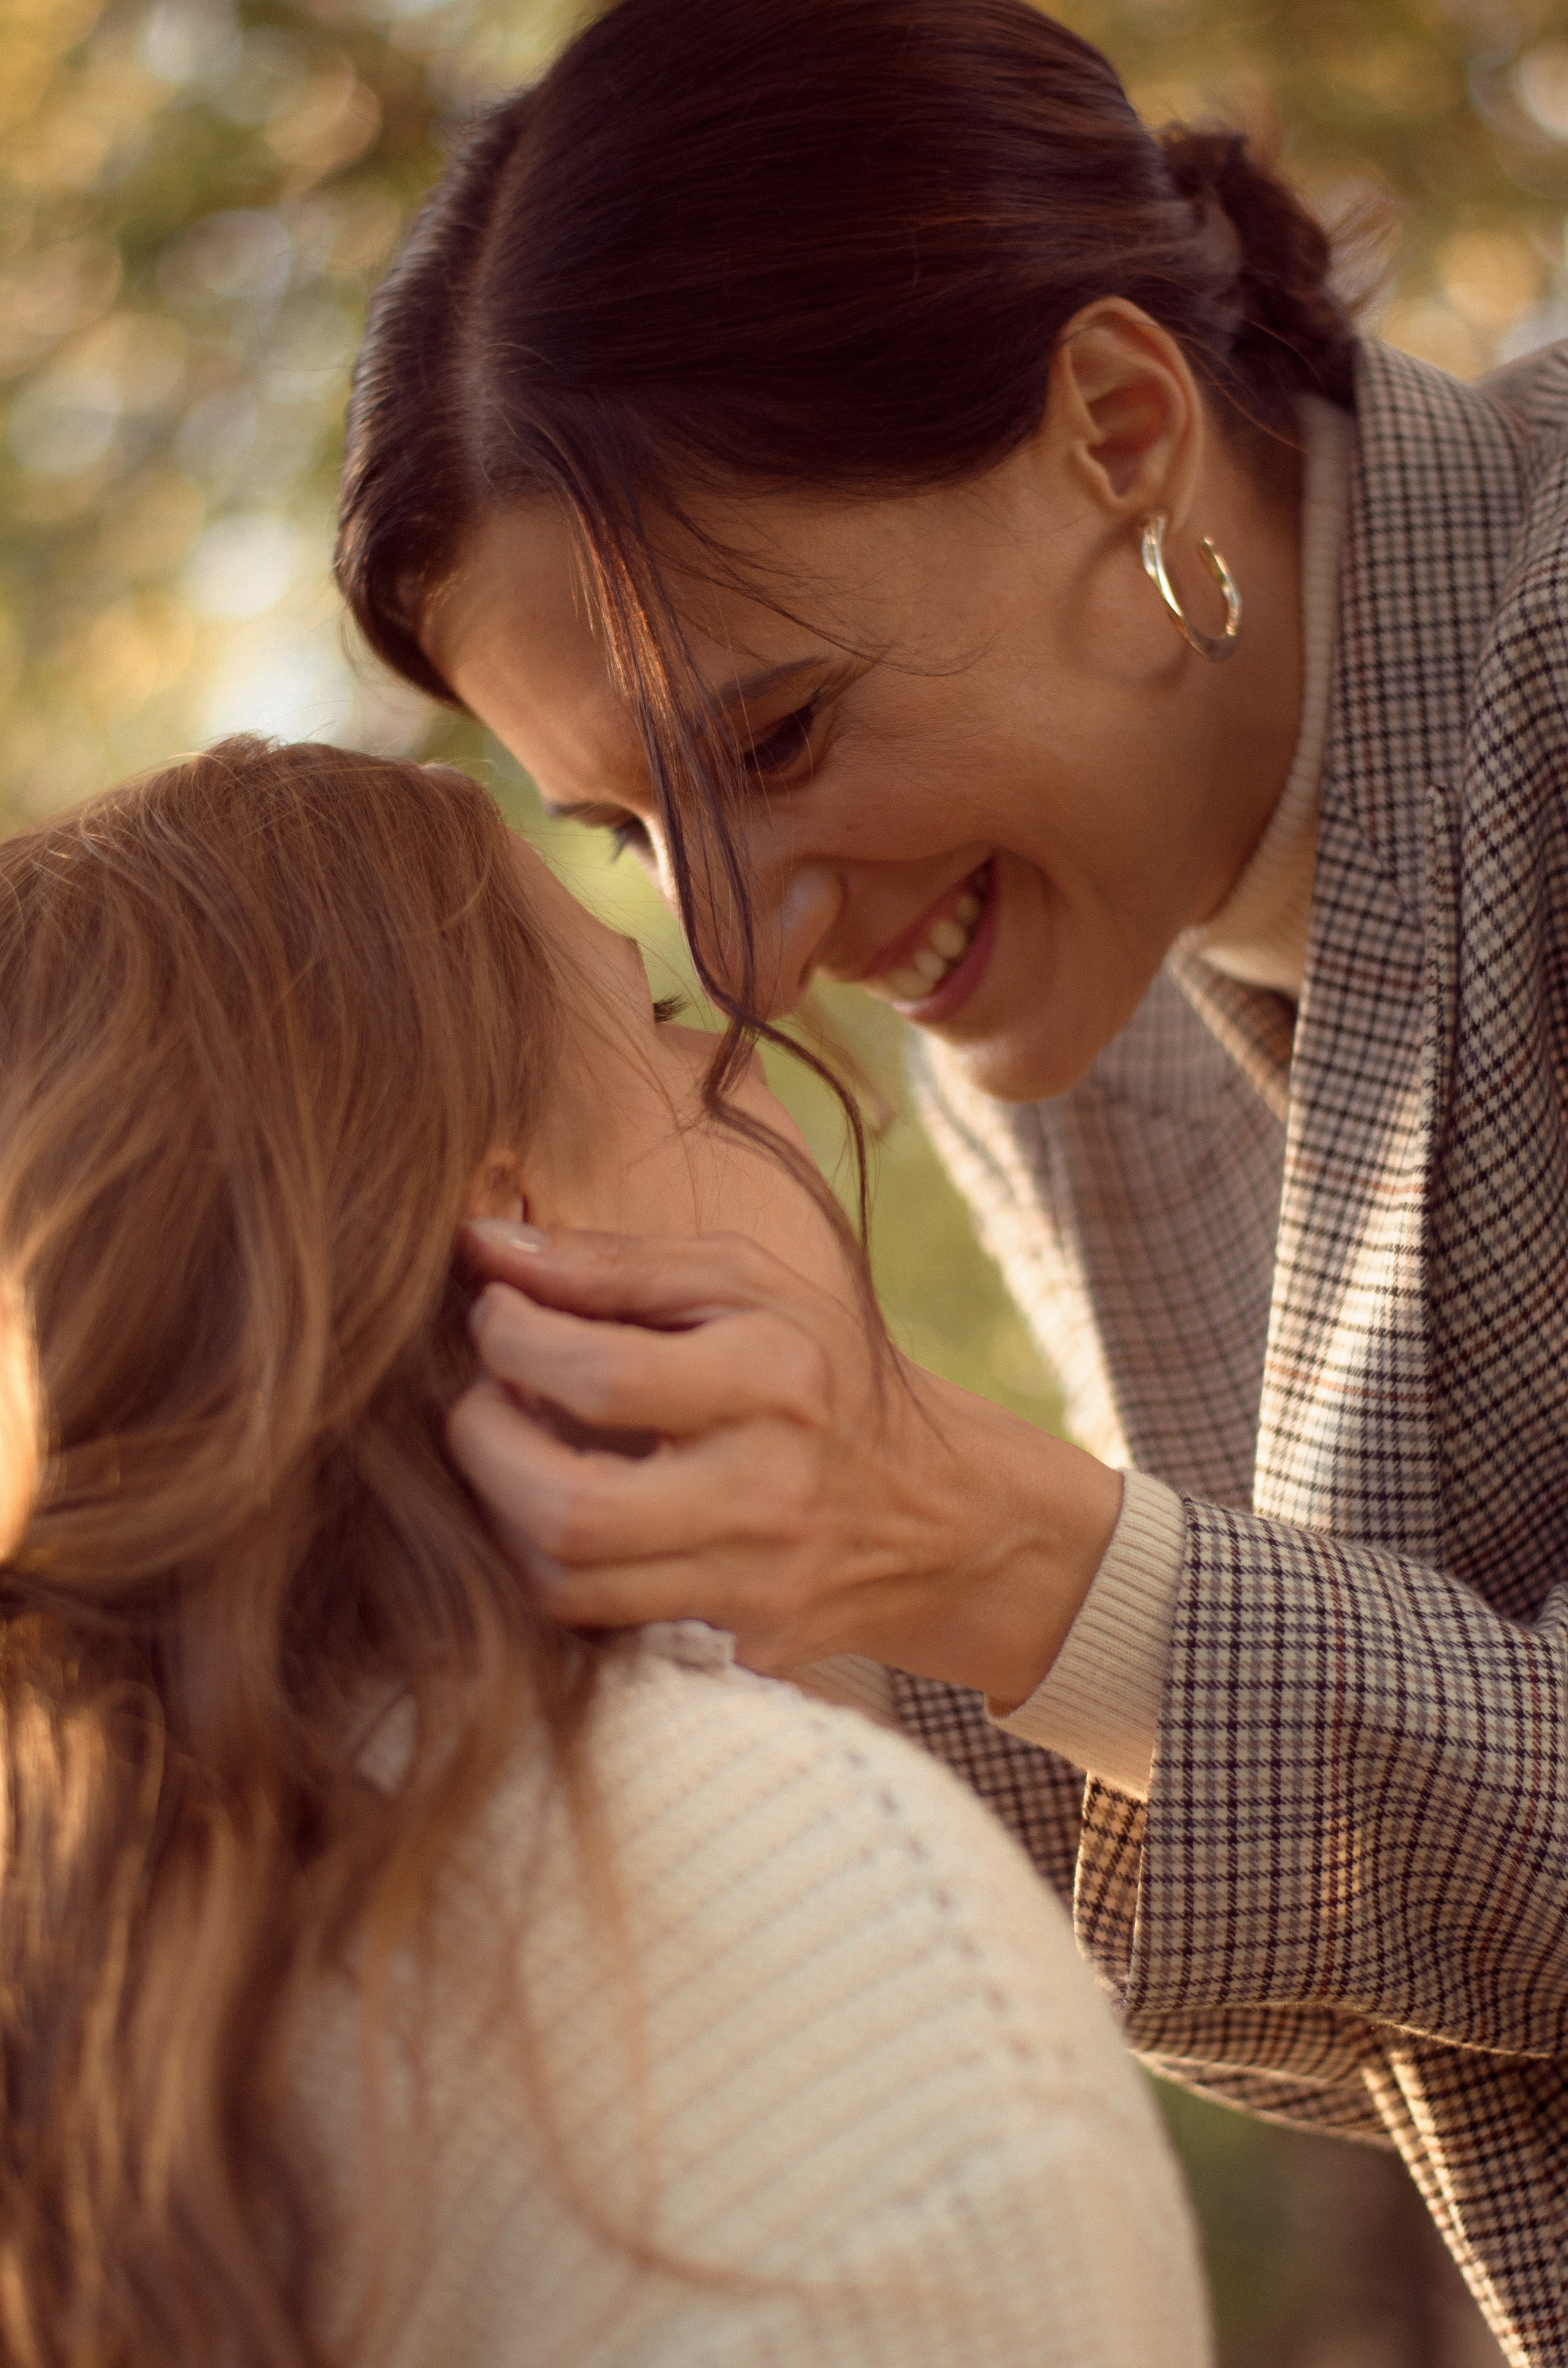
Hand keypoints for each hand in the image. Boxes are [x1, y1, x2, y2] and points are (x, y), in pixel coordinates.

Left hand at [448, 1223, 1122, 1703]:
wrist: (947, 1512)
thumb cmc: (820, 1370)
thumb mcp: (745, 1284)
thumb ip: (612, 1265)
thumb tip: (479, 1241)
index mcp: (774, 1374)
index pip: (599, 1375)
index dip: (508, 1344)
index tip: (494, 1320)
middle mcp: (770, 1485)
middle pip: (567, 1506)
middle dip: (481, 1451)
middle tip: (476, 1405)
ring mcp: (759, 1578)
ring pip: (567, 1583)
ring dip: (502, 1518)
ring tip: (509, 1458)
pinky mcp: (747, 1641)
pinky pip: (602, 1621)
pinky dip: (552, 1568)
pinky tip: (556, 1517)